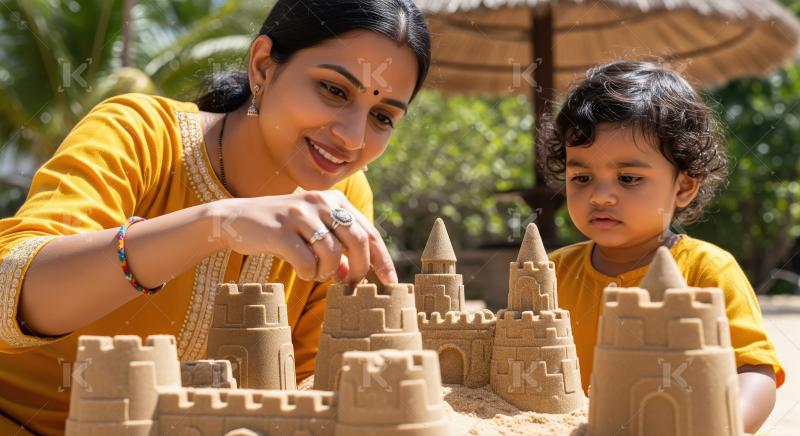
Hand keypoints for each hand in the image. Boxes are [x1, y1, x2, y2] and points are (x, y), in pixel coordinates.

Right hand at [207, 190, 397, 284]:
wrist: (233, 219)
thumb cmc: (280, 230)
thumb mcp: (312, 233)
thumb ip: (337, 249)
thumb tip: (355, 273)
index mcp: (333, 200)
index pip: (369, 231)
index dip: (382, 259)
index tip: (391, 282)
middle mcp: (320, 201)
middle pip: (357, 241)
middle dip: (360, 269)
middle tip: (351, 284)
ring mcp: (299, 213)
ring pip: (332, 254)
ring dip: (328, 272)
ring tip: (318, 273)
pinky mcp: (280, 230)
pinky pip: (307, 262)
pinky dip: (309, 273)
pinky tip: (302, 270)